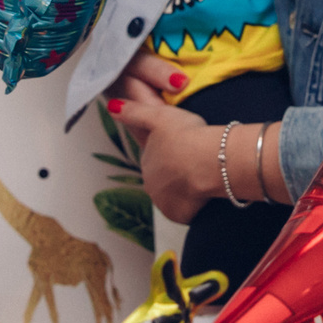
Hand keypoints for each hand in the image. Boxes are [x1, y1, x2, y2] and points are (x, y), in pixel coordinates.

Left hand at [107, 66, 215, 224]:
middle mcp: (150, 185)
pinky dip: (193, 205)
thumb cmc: (187, 136)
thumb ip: (134, 112)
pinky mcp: (179, 215)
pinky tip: (203, 191)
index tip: (187, 148)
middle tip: (197, 162)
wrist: (211, 161)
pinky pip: (185, 212)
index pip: (157, 160)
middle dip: (177, 174)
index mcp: (146, 162)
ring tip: (202, 176)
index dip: (173, 153)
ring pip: (174, 196)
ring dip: (184, 190)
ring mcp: (163, 202)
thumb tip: (111, 107)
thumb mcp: (158, 115)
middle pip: (164, 180)